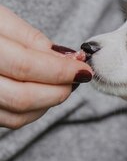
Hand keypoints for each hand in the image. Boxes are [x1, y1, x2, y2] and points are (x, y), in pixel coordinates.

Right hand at [0, 5, 92, 128]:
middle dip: (59, 90)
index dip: (60, 70)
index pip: (25, 66)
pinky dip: (32, 111)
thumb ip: (31, 39)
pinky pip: (8, 121)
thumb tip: (68, 59)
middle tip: (77, 78)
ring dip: (48, 103)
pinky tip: (41, 93)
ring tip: (61, 83)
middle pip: (22, 97)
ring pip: (17, 115)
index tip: (84, 68)